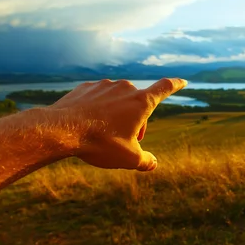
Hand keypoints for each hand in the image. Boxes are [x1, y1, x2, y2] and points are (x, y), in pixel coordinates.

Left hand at [46, 78, 186, 170]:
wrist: (61, 130)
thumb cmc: (100, 143)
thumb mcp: (128, 158)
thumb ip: (146, 161)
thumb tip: (153, 163)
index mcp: (141, 102)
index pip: (165, 88)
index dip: (176, 85)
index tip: (183, 82)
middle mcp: (125, 88)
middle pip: (138, 103)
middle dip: (135, 120)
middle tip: (125, 140)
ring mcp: (104, 86)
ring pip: (117, 101)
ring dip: (116, 115)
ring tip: (103, 134)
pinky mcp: (86, 87)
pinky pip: (98, 99)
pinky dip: (98, 110)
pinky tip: (88, 125)